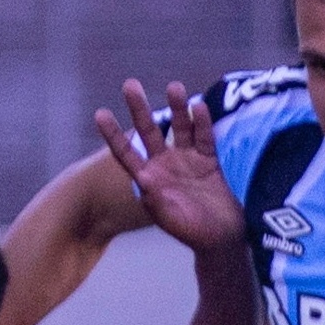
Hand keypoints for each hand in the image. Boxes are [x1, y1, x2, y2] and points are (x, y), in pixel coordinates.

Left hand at [94, 79, 245, 256]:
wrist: (223, 239)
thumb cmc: (194, 233)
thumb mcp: (171, 219)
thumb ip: (156, 199)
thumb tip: (142, 175)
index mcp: (150, 179)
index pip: (126, 153)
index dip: (114, 135)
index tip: (100, 113)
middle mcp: (165, 164)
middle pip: (149, 131)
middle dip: (139, 109)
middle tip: (130, 85)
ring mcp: (187, 159)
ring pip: (179, 127)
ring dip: (177, 107)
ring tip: (174, 87)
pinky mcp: (209, 158)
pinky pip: (205, 136)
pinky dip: (203, 122)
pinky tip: (199, 107)